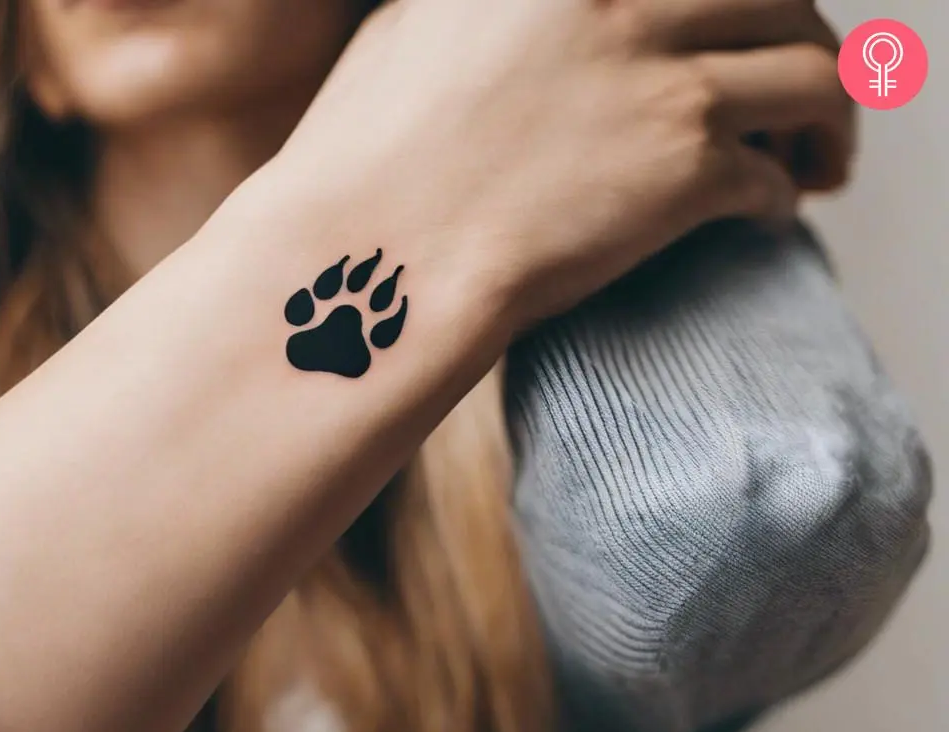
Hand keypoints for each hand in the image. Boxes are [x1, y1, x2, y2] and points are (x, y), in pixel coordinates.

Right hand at [270, 0, 853, 330]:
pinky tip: (760, 216)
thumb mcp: (414, 33)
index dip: (735, 5)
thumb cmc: (364, 161)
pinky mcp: (684, 169)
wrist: (368, 254)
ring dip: (821, 123)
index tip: (733, 37)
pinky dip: (782, 198)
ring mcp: (660, 77)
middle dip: (801, 47)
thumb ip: (499, 10)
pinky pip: (776, 177)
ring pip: (812, 76)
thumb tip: (541, 20)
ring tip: (806, 161)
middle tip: (793, 101)